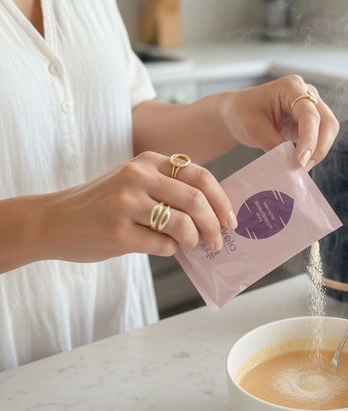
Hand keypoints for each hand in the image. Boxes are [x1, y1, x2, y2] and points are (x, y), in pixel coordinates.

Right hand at [39, 151, 236, 263]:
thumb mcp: (133, 182)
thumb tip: (213, 213)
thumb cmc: (101, 204)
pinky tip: (164, 248)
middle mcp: (137, 177)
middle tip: (219, 240)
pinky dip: (171, 250)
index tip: (230, 219)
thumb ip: (168, 188)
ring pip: (183, 224)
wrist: (54, 221)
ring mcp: (127, 204)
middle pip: (196, 200)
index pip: (199, 176)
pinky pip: (163, 245)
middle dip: (215, 224)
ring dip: (196, 240)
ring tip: (194, 246)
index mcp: (147, 161)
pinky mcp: (118, 233)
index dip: (222, 200)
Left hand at [218, 75, 338, 168]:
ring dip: (318, 151)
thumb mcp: (254, 130)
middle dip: (319, 147)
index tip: (300, 161)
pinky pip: (321, 137)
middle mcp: (306, 93)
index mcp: (291, 87)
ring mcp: (311, 106)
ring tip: (300, 166)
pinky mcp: (310, 121)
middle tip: (302, 167)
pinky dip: (314, 151)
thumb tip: (293, 164)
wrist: (237, 112)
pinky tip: (300, 161)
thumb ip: (276, 145)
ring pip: (328, 131)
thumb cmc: (242, 113)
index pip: (309, 114)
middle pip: (327, 122)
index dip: (309, 139)